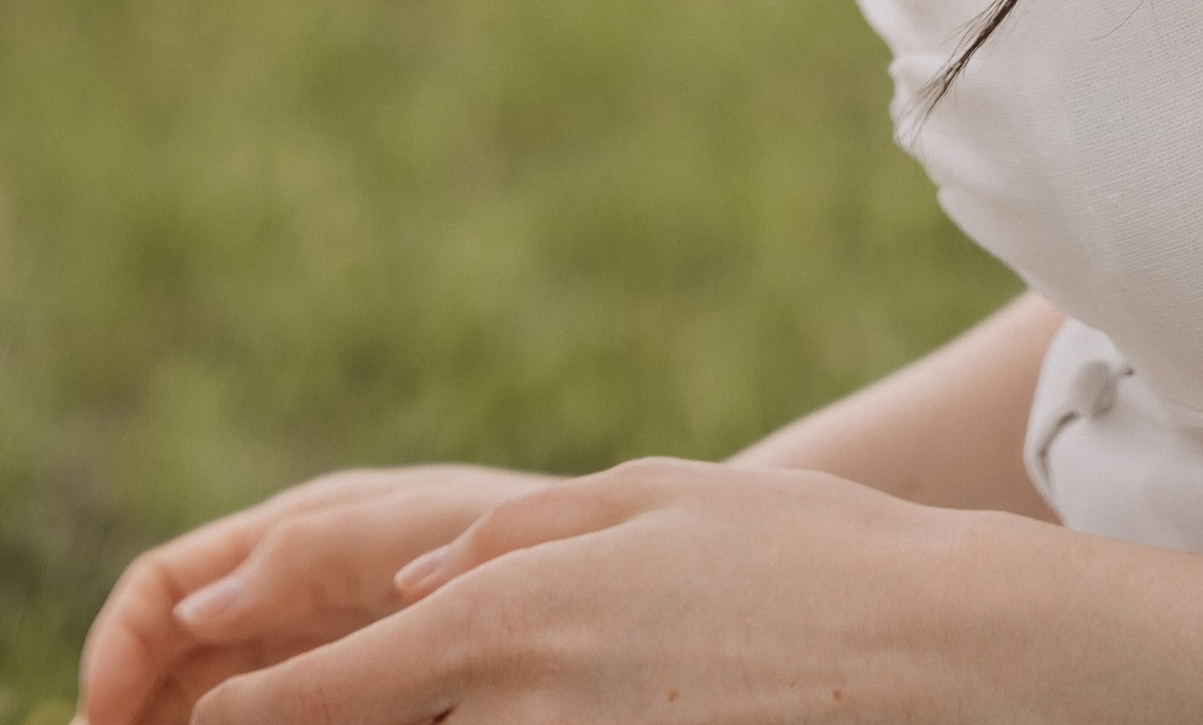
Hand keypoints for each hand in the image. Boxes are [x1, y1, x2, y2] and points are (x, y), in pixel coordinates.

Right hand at [83, 465, 552, 724]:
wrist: (609, 581)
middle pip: (172, 656)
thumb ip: (308, 554)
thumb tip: (191, 608)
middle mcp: (293, 597)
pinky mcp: (358, 693)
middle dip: (128, 706)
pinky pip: (277, 713)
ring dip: (173, 722)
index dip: (118, 650)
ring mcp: (325, 652)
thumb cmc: (518, 532)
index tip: (96, 721)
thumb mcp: (409, 528)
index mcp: (292, 540)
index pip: (165, 588)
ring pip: (214, 698)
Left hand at [187, 458, 1030, 724]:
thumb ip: (514, 539)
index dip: (254, 711)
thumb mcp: (650, 500)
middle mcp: (528, 701)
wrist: (948, 651)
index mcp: (517, 610)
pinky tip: (557, 719)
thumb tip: (410, 579)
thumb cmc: (803, 557)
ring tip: (380, 713)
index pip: (337, 685)